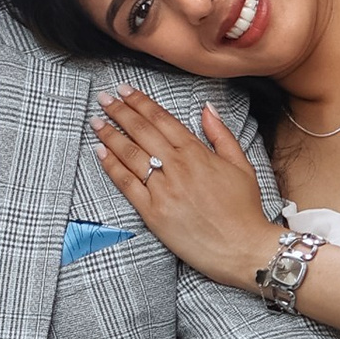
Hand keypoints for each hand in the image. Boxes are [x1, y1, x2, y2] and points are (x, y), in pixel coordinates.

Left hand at [94, 90, 281, 287]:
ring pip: (130, 154)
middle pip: (141, 131)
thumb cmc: (243, 210)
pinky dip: (111, 166)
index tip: (125, 90)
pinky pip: (126, 184)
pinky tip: (100, 152)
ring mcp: (163, 189)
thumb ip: (221, 134)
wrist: (243, 248)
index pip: (162, 119)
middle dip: (120, 111)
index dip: (140, 102)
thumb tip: (207, 108)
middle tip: (104, 98)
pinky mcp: (153, 212)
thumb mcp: (241, 165)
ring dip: (110, 134)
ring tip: (96, 121)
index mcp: (197, 153)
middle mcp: (177, 167)